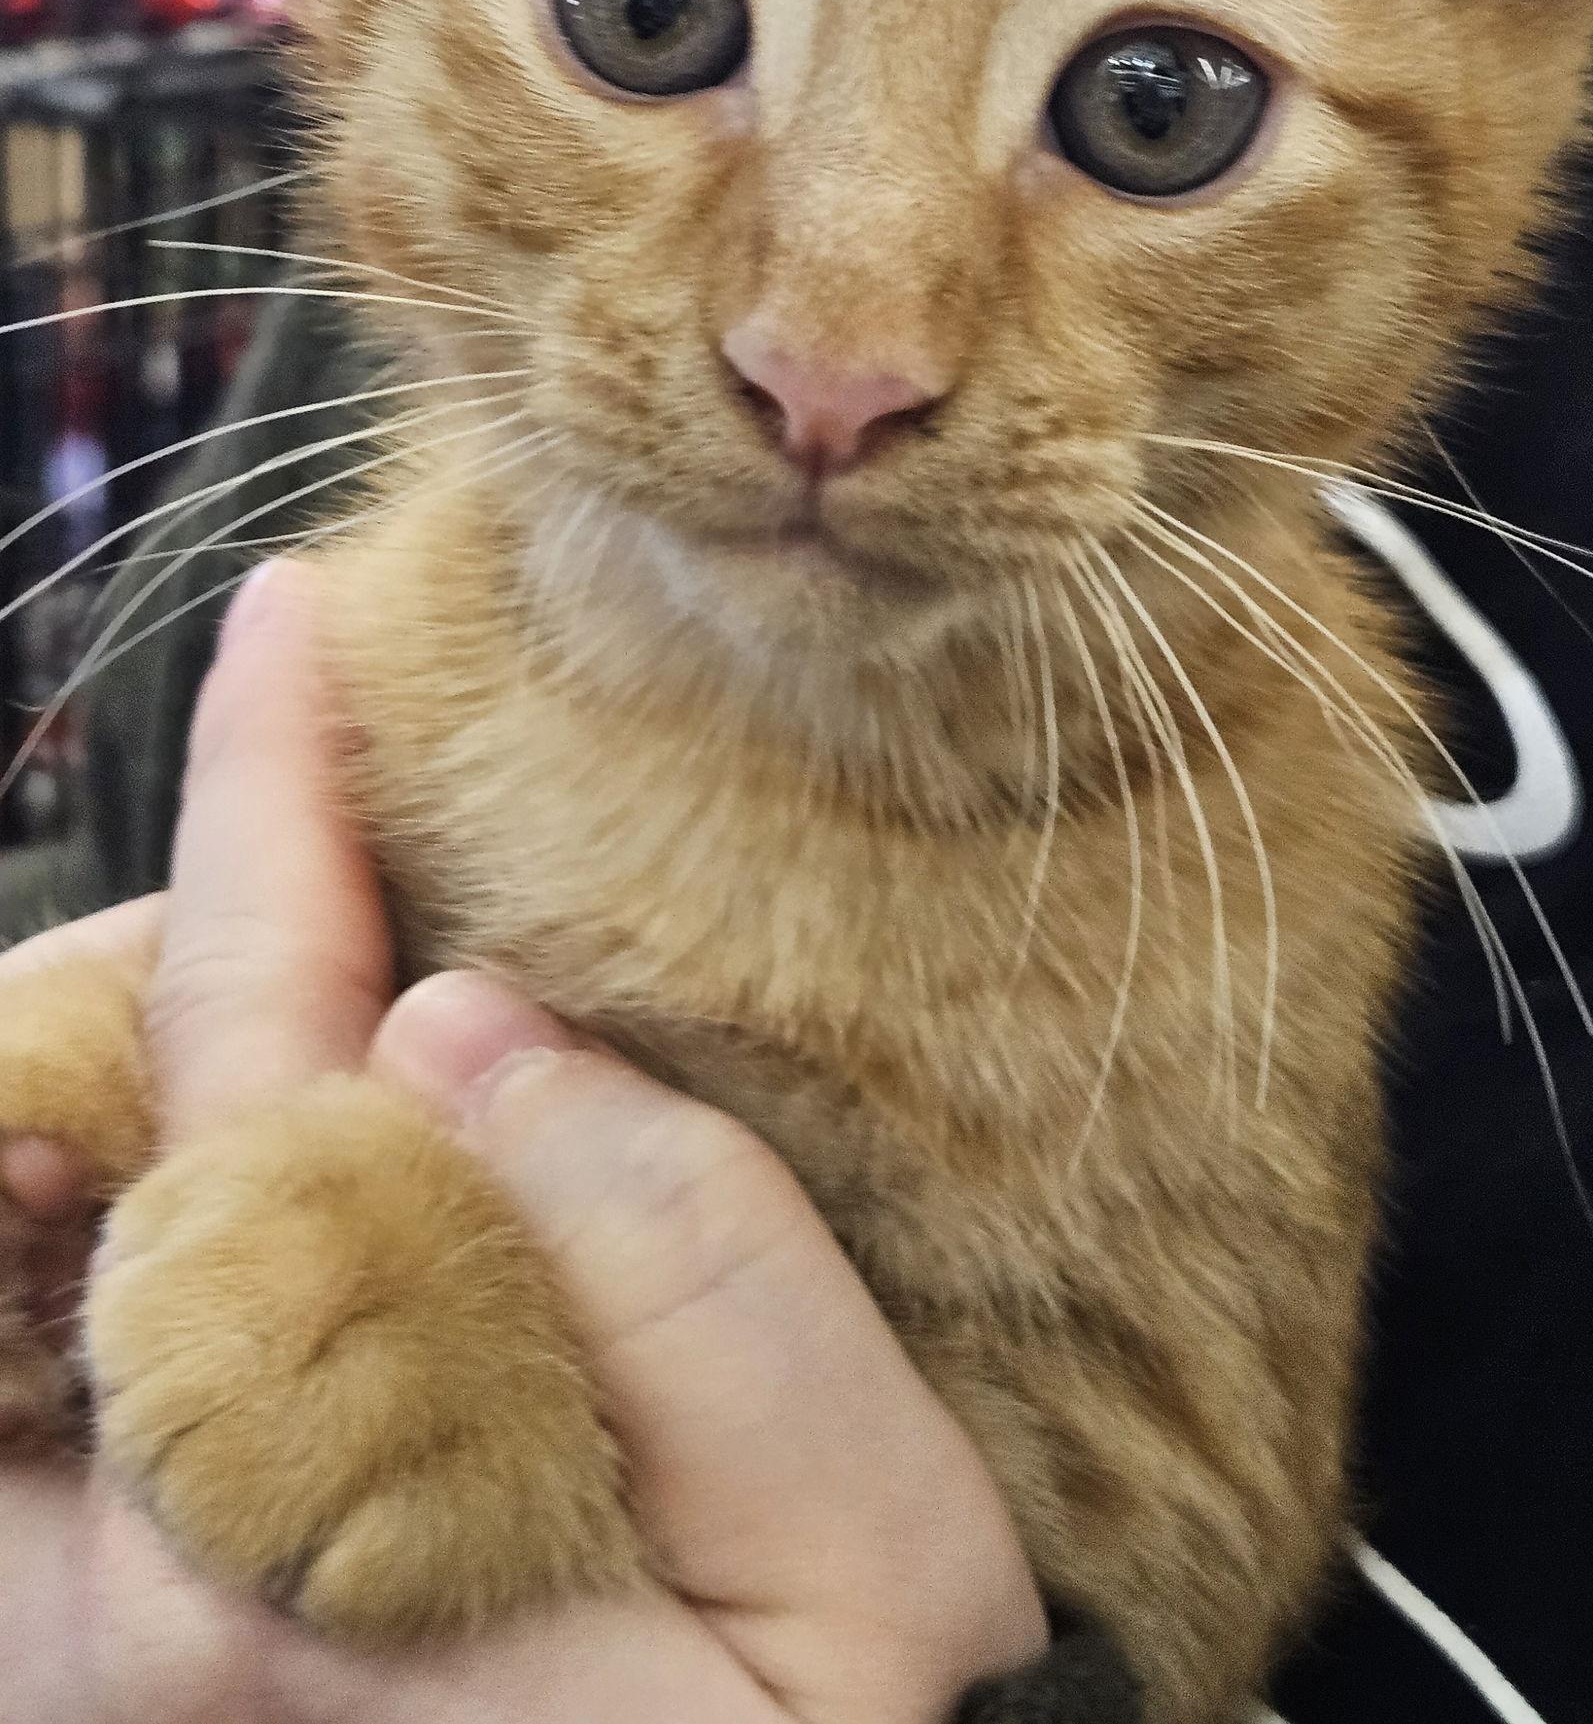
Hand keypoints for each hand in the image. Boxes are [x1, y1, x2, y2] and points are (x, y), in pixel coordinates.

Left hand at [0, 565, 1046, 1723]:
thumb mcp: (863, 1564)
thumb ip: (702, 1269)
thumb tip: (475, 1024)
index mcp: (313, 1500)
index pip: (268, 1036)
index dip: (278, 797)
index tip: (298, 619)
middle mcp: (126, 1557)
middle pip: (65, 1114)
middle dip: (178, 952)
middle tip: (333, 876)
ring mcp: (63, 1631)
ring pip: (18, 1216)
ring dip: (125, 1076)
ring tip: (306, 1034)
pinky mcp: (64, 1662)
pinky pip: (20, 1343)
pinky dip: (90, 1209)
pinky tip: (230, 1186)